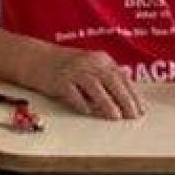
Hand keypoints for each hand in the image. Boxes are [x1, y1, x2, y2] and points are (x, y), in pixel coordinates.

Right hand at [26, 48, 144, 120]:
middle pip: (111, 81)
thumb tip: (127, 98)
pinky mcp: (58, 80)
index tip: (141, 109)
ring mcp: (73, 71)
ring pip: (94, 86)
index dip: (133, 94)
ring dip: (106, 102)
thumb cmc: (64, 66)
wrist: (34, 58)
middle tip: (133, 116)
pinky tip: (88, 111)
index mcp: (100, 59)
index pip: (121, 77)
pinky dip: (81, 102)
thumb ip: (107, 79)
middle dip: (125, 99)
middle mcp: (88, 63)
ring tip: (116, 117)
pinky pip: (72, 92)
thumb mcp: (89, 67)